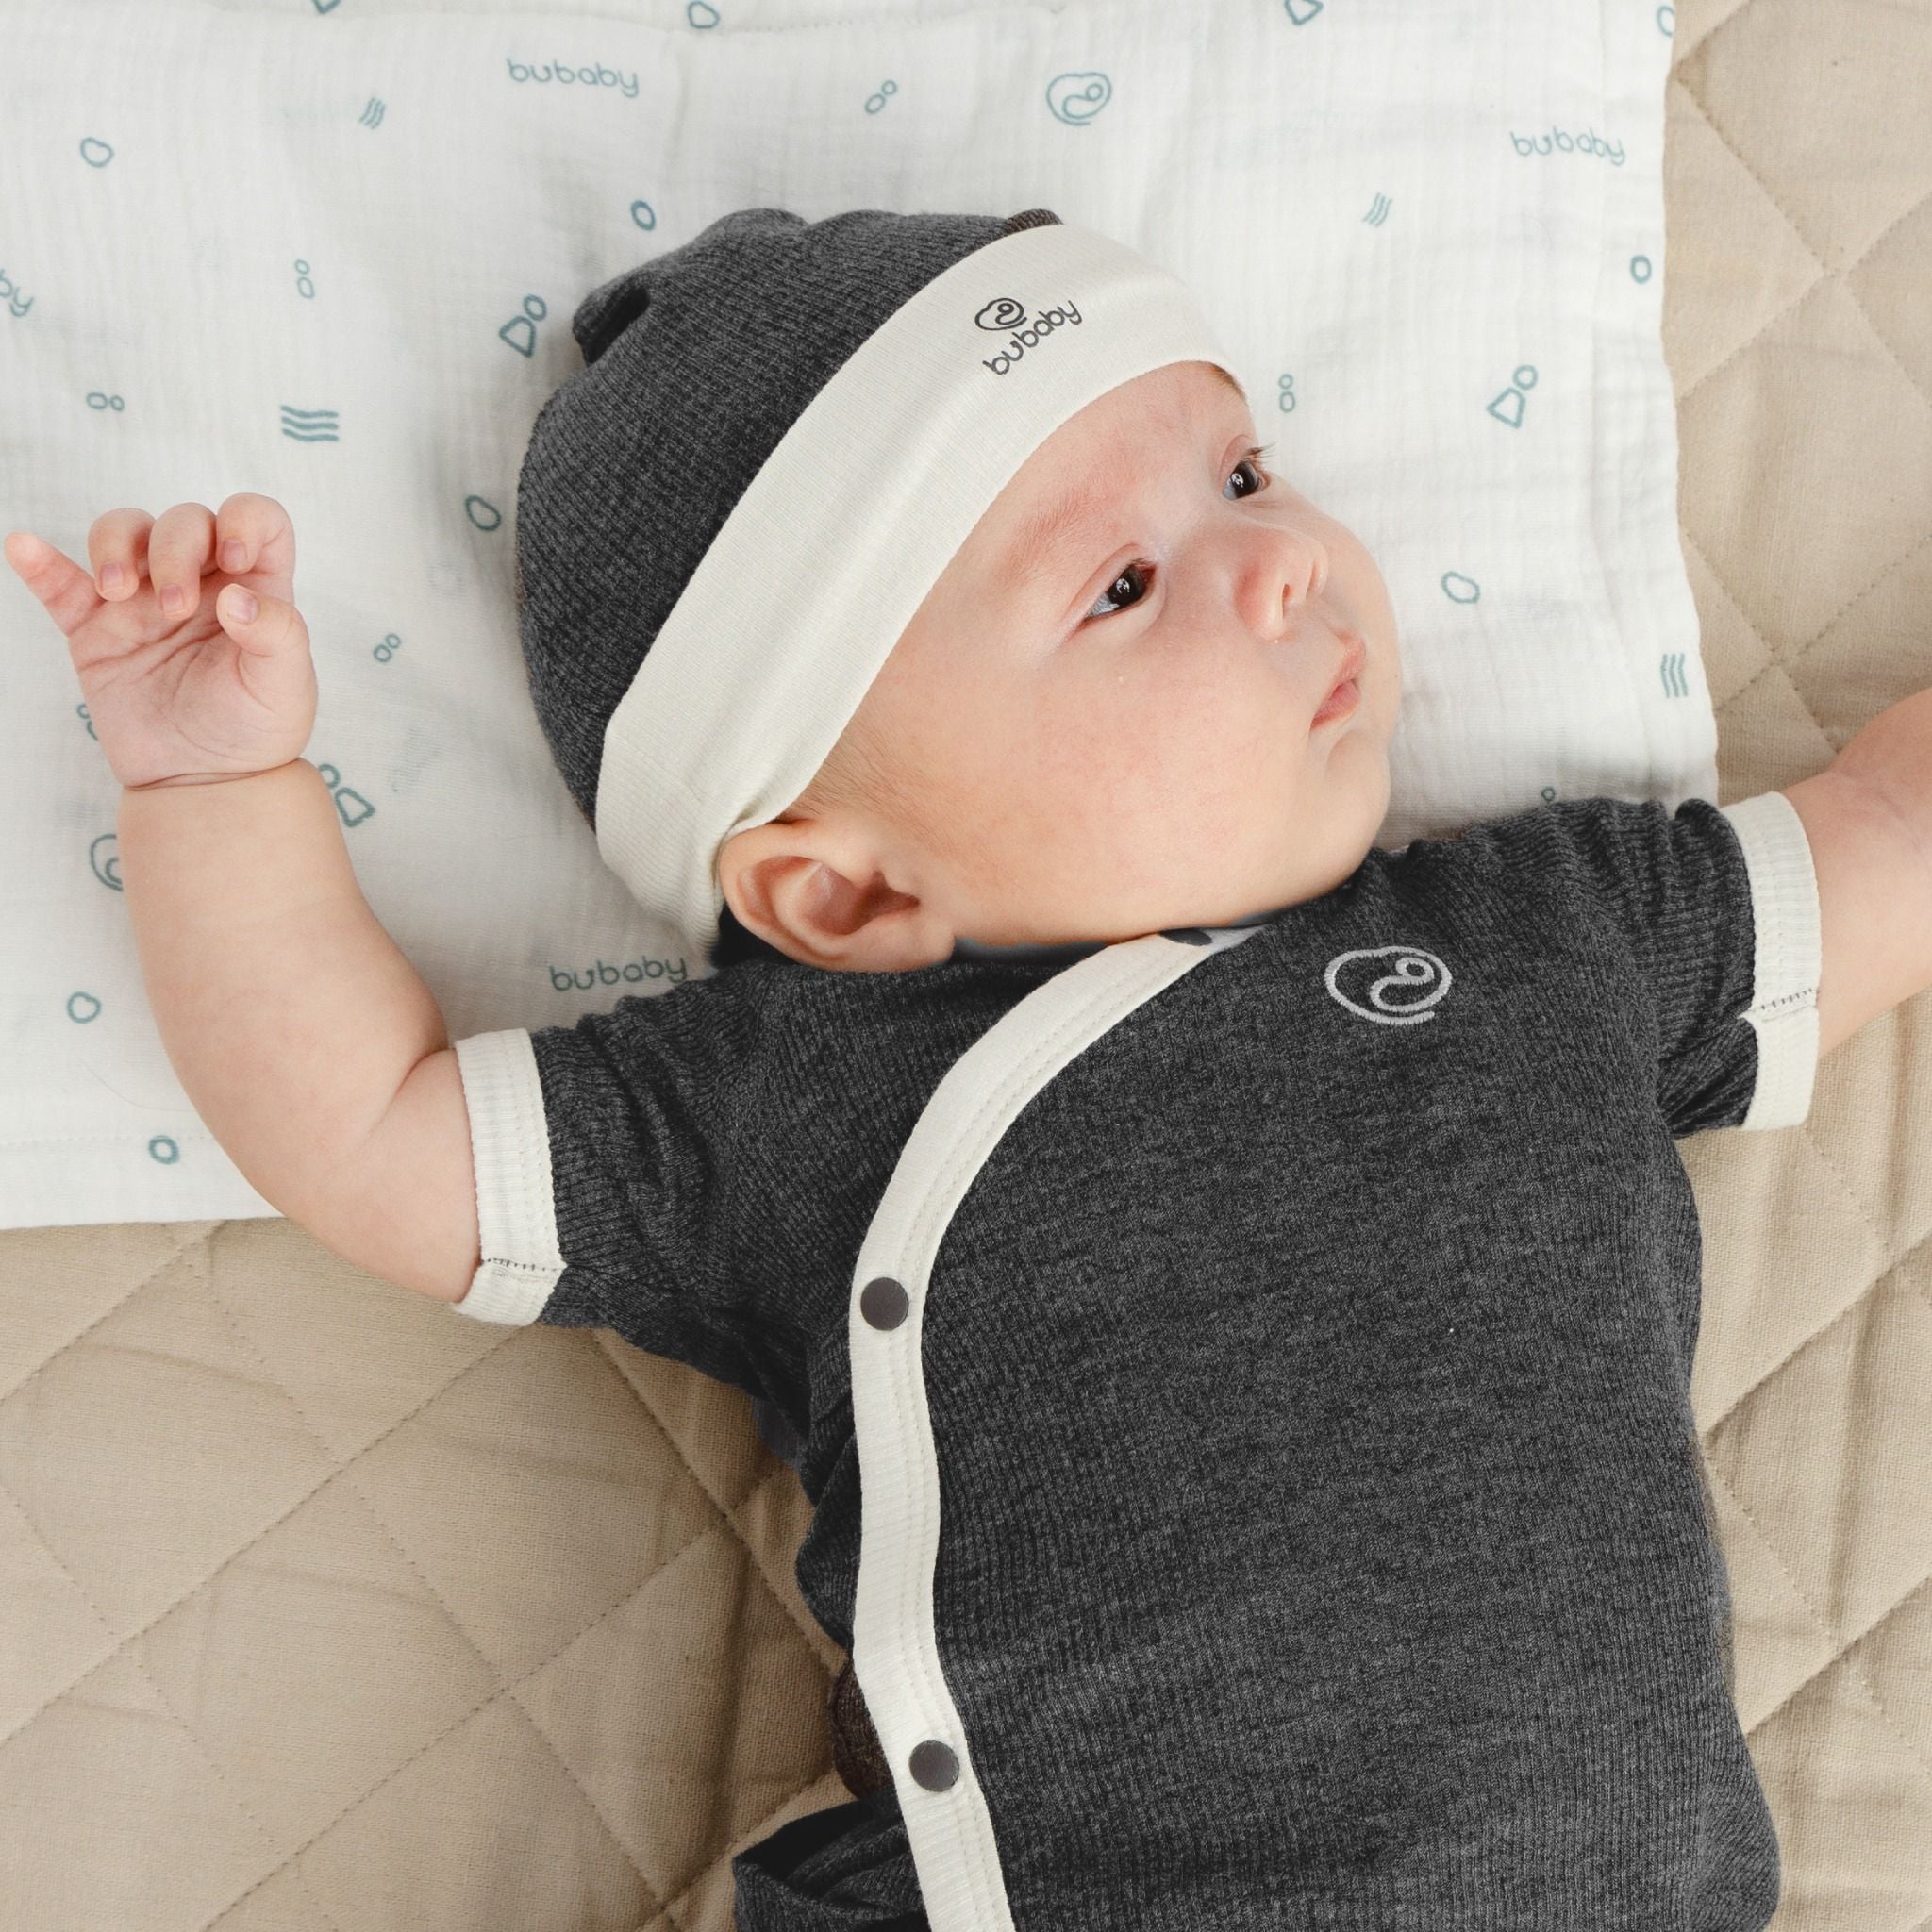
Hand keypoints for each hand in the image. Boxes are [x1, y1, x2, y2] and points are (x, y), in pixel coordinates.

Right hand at [4, 493, 317, 789]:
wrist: (204, 781)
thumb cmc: (256, 730)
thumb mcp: (287, 686)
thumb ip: (278, 633)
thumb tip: (235, 595)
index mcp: (255, 586)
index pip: (256, 519)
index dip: (245, 520)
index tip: (234, 559)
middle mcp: (201, 582)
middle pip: (183, 522)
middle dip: (174, 551)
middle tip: (174, 610)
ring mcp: (144, 601)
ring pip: (124, 532)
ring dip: (115, 547)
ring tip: (116, 593)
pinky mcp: (96, 628)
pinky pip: (61, 585)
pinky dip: (40, 563)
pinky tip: (23, 548)